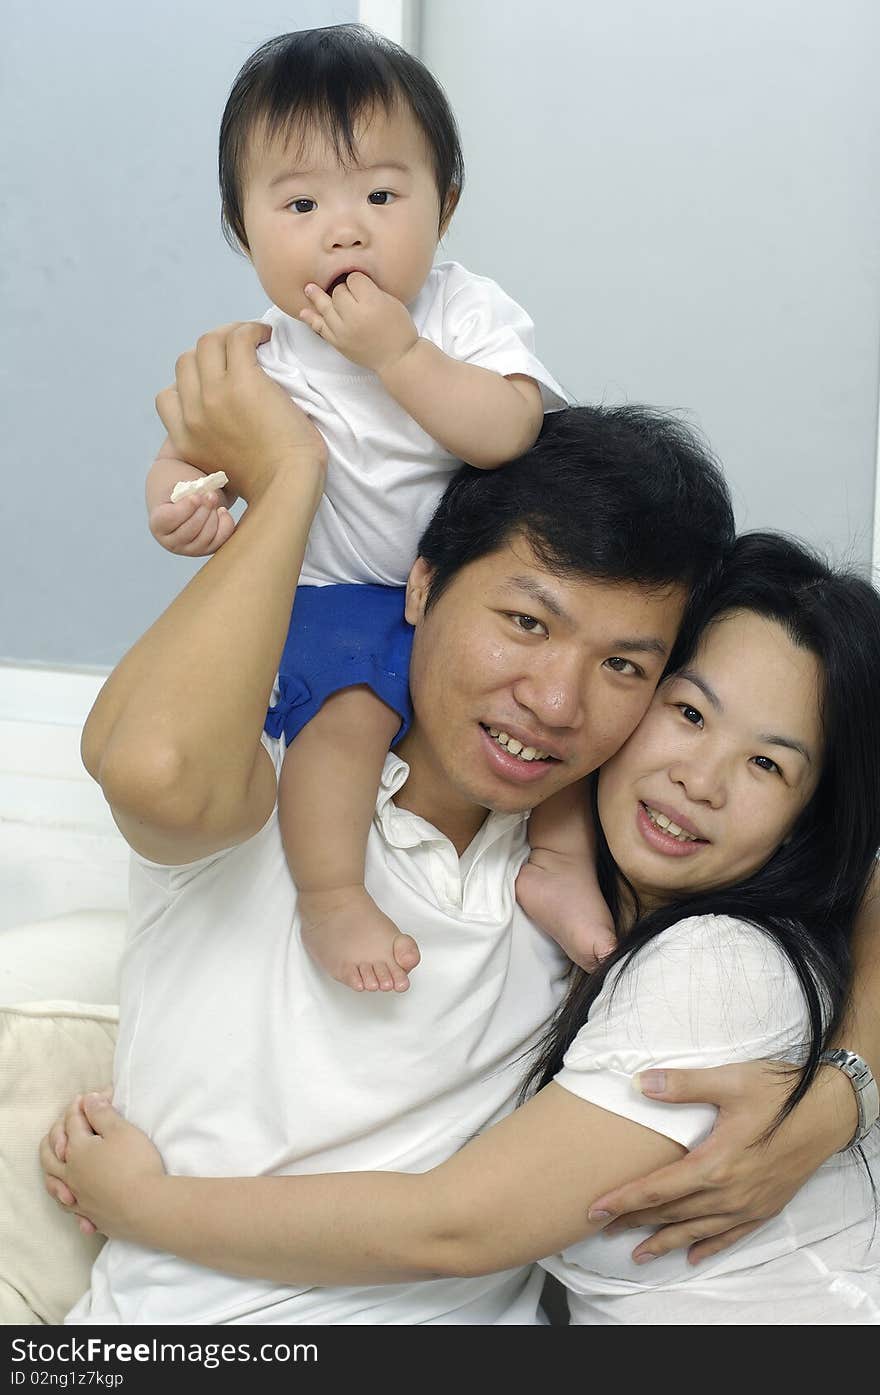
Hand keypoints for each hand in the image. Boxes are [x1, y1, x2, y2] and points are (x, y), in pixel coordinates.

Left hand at [40, 1092, 166, 1241]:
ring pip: (53, 1183)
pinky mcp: (89, 1215)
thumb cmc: (135, 1163)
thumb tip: (87, 1100)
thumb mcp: (122, 1130)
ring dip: (51, 1170)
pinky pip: (70, 1208)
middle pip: (51, 1154)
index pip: (72, 1123)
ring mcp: (78, 1197)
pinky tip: (70, 1200)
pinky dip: (66, 1200)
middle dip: (54, 1135)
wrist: (146, 1206)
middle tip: (61, 1126)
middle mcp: (70, 1174)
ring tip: (54, 1164)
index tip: (87, 1097)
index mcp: (77, 1150)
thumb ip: (102, 1114)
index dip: (79, 1107)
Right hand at [149, 491, 234, 556]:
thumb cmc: (181, 494)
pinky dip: (225, 524)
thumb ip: (189, 490)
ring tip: (213, 499)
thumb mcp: (179, 488)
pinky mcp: (207, 550)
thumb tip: (209, 495)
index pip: (170, 519)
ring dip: (213, 515)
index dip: (185, 508)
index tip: (196, 496)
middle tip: (211, 495)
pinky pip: (220, 540)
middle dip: (203, 510)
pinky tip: (222, 511)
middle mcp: (171, 542)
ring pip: (206, 536)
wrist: (186, 505)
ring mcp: (189, 550)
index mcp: (158, 524)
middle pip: (190, 529)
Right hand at [156, 322, 326, 504]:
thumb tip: (221, 425)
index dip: (189, 383)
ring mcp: (215, 396)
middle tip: (237, 351)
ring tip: (253, 339)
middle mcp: (193, 415)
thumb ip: (210, 446)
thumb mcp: (220, 472)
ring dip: (230, 333)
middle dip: (209, 352)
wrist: (289, 487)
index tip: (214, 379)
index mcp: (185, 439)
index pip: (168, 396)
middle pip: (186, 362)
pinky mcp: (243, 381)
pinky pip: (238, 337)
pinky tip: (266, 337)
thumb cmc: (270, 484)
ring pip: (208, 342)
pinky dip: (251, 330)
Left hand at [299, 273, 417, 373]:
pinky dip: (312, 319)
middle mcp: (353, 315)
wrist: (397, 358)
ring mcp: (342, 330)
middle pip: (338, 291)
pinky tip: (304, 312)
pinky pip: (320, 327)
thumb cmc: (399, 330)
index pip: (354, 279)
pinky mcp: (337, 342)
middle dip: (344, 289)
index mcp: (371, 302)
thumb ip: (372, 290)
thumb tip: (353, 282)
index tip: (361, 283)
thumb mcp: (392, 302)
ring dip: (317, 297)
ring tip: (308, 288)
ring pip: (325, 306)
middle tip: (353, 295)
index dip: (357, 279)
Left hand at [586, 1060, 853, 1263]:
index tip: (594, 1210)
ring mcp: (748, 1205)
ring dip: (665, 1242)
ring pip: (697, 1231)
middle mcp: (729, 1193)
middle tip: (602, 1230)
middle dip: (636, 1223)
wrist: (828, 1113)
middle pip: (672, 1214)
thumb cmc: (779, 1094)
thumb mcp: (729, 1081)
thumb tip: (640, 1082)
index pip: (657, 1190)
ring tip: (639, 1253)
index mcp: (714, 1165)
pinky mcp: (765, 1208)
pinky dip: (709, 1247)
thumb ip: (682, 1084)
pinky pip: (731, 1236)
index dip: (624, 1201)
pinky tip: (694, 1256)